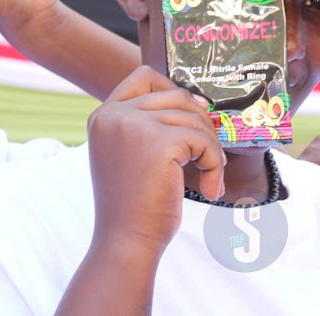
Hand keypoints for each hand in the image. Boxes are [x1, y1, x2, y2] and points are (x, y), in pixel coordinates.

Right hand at [87, 66, 225, 250]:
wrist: (127, 241)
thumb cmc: (135, 204)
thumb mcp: (131, 154)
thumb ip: (150, 125)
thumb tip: (198, 101)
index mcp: (103, 116)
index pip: (143, 77)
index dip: (173, 90)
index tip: (193, 114)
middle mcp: (114, 115)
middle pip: (176, 95)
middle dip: (200, 123)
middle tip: (208, 155)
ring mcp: (134, 125)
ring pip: (193, 118)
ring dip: (210, 148)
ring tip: (210, 177)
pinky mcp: (159, 142)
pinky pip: (203, 141)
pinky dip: (215, 164)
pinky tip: (211, 189)